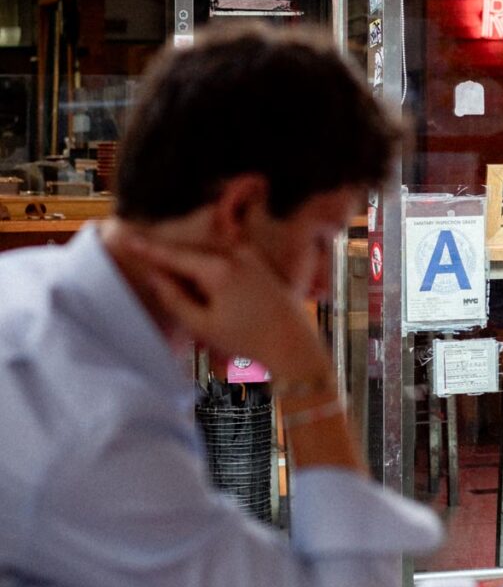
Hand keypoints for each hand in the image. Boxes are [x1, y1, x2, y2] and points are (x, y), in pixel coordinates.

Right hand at [121, 232, 327, 381]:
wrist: (295, 349)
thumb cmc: (248, 342)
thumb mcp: (202, 326)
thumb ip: (174, 298)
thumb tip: (156, 276)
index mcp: (219, 268)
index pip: (173, 255)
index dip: (146, 248)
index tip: (123, 236)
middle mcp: (236, 254)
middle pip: (191, 254)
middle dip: (171, 262)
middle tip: (154, 269)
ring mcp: (252, 256)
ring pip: (209, 258)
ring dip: (193, 271)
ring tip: (197, 300)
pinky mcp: (261, 264)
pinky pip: (226, 262)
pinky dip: (211, 272)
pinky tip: (215, 299)